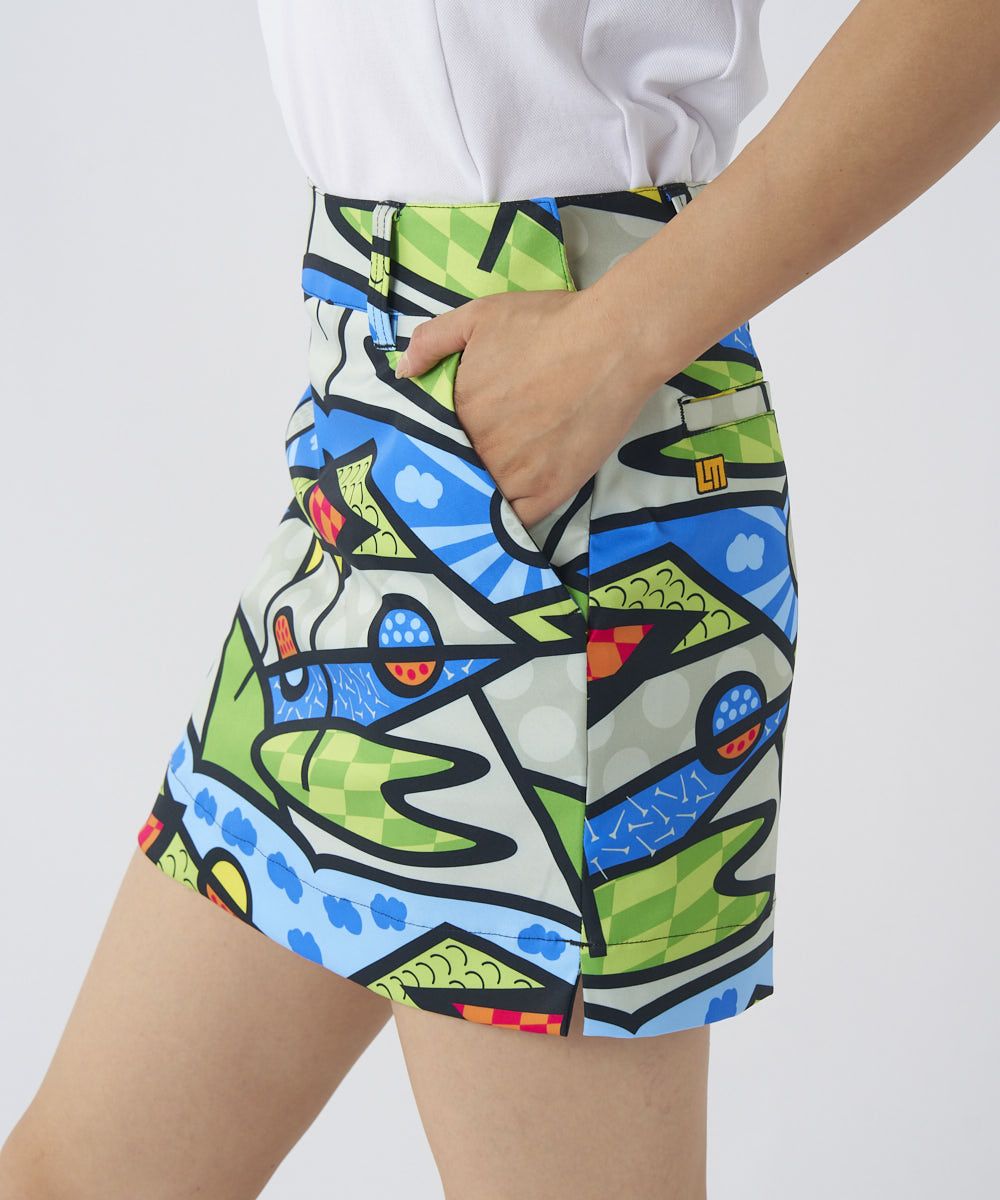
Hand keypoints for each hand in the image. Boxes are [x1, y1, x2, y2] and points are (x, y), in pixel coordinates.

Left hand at [394, 288, 657, 527]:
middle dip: (463, 468)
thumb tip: (401, 373)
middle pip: (460, 470)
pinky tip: (512, 511)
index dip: (443, 441)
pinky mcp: (548, 492)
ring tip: (493, 489)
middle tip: (479, 463)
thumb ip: (432, 340)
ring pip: (485, 498)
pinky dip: (511, 519)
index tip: (452, 441)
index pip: (435, 439)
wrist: (612, 344)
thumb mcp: (479, 315)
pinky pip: (517, 521)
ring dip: (484, 497)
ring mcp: (514, 474)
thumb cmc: (547, 325)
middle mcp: (480, 447)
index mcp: (457, 410)